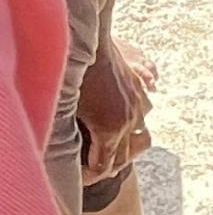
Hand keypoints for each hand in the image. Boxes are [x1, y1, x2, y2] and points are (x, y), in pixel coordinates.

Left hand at [78, 38, 154, 180]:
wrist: (89, 38)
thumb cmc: (72, 73)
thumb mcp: (67, 109)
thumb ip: (73, 137)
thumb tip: (70, 156)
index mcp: (110, 129)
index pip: (104, 168)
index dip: (89, 176)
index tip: (78, 176)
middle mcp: (129, 121)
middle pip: (122, 159)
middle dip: (106, 165)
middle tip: (88, 167)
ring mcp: (138, 106)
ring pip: (137, 141)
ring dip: (122, 147)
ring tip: (106, 146)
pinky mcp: (139, 92)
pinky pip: (142, 117)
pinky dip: (131, 126)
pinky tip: (119, 123)